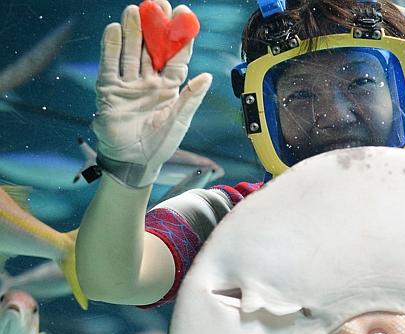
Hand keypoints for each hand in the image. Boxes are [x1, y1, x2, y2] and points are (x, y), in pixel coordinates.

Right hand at [92, 0, 211, 187]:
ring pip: (131, 53)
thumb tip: (208, 76)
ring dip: (133, 32)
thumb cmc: (160, 144)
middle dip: (154, 27)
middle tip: (157, 4)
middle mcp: (149, 82)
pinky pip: (110, 65)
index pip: (176, 58)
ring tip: (136, 10)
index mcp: (170, 88)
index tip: (183, 16)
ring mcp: (129, 85)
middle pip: (152, 49)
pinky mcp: (110, 90)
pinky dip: (112, 47)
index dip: (180, 38)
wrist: (134, 162)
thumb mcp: (179, 121)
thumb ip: (192, 98)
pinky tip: (115, 30)